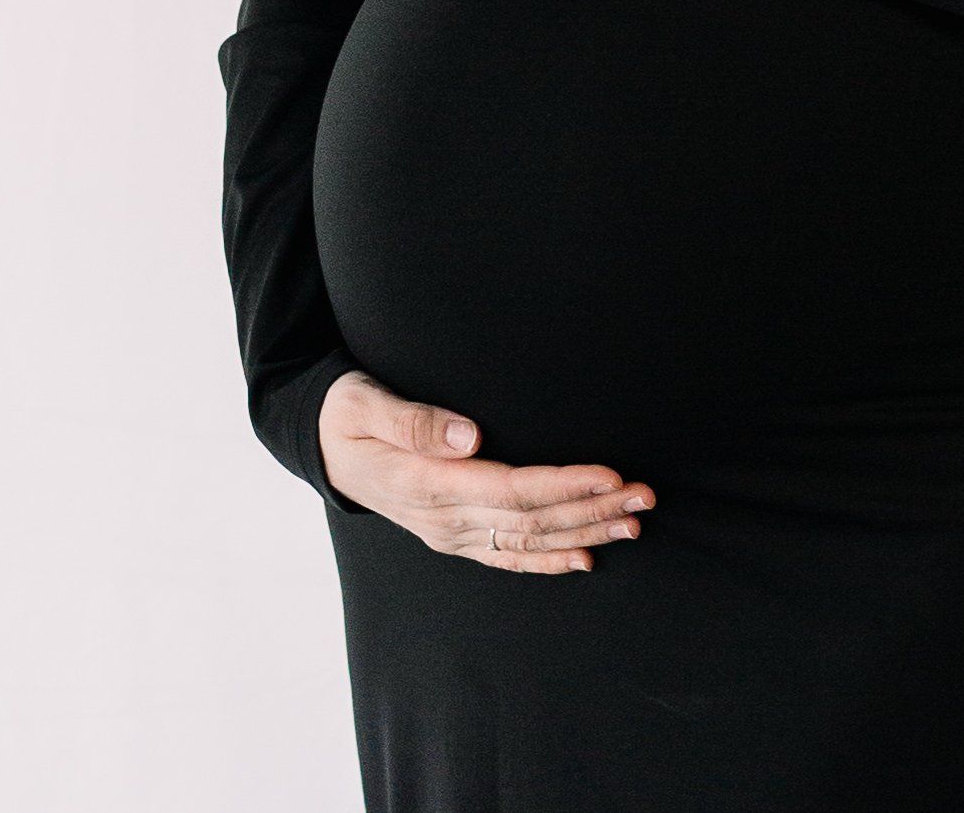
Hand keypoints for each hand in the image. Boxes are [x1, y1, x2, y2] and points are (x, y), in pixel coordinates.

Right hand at [316, 370, 653, 572]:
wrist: (318, 446)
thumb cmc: (346, 413)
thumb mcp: (365, 404)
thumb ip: (414, 421)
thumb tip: (469, 436)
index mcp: (430, 483)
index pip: (513, 489)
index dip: (565, 485)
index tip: (611, 474)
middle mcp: (446, 517)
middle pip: (533, 518)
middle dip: (593, 509)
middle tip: (645, 498)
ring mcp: (450, 532)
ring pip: (529, 539)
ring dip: (585, 532)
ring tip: (633, 523)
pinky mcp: (453, 535)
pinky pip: (507, 554)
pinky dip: (547, 558)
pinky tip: (584, 558)